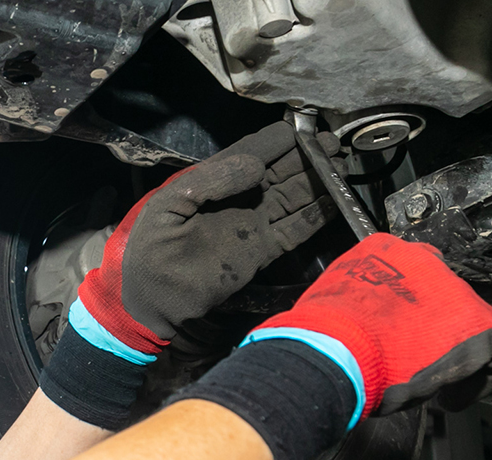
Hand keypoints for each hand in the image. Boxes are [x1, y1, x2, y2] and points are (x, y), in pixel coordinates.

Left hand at [68, 121, 338, 362]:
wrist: (153, 299)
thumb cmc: (151, 249)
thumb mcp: (170, 204)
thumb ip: (209, 180)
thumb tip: (256, 165)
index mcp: (214, 180)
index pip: (252, 152)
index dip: (278, 140)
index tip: (302, 129)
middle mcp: (239, 197)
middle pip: (280, 170)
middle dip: (306, 156)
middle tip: (332, 144)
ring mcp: (253, 223)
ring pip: (293, 196)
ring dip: (316, 181)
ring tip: (340, 165)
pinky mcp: (263, 250)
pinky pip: (295, 229)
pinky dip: (315, 215)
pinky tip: (334, 201)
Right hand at [249, 232, 491, 420]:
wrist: (335, 348)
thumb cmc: (326, 334)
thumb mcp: (337, 302)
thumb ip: (360, 303)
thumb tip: (365, 322)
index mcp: (386, 250)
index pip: (418, 275)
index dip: (417, 311)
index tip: (410, 335)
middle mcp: (426, 261)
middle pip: (449, 298)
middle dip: (438, 333)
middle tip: (421, 362)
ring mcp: (454, 291)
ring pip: (474, 322)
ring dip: (459, 354)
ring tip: (439, 384)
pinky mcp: (477, 324)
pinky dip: (481, 378)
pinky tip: (452, 396)